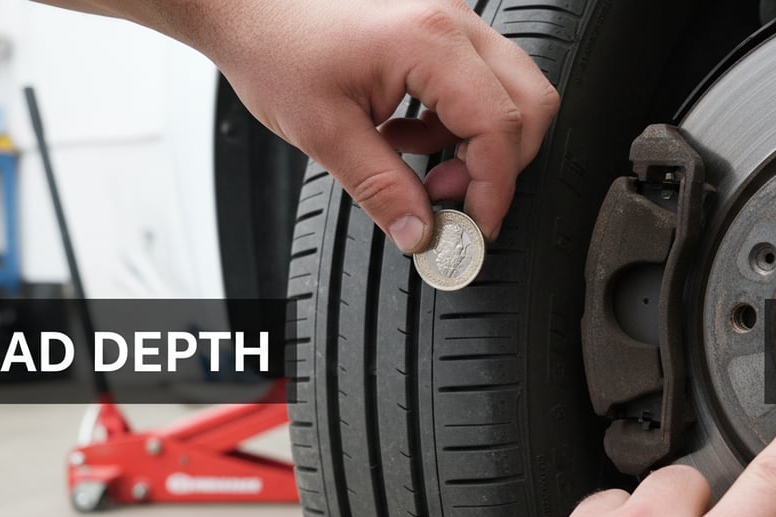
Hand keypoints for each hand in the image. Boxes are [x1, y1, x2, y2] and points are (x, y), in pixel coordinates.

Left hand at [205, 0, 559, 252]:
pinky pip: (480, 82)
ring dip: (478, 144)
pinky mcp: (439, 29)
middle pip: (528, 104)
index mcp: (429, 41)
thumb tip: (421, 234)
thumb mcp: (325, 133)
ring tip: (420, 166)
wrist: (248, 7)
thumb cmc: (276, 47)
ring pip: (510, 93)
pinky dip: (457, 123)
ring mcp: (451, 20)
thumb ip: (382, 189)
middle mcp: (452, 21)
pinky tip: (407, 136)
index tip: (476, 227)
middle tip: (448, 199)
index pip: (499, 125)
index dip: (495, 187)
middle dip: (500, 164)